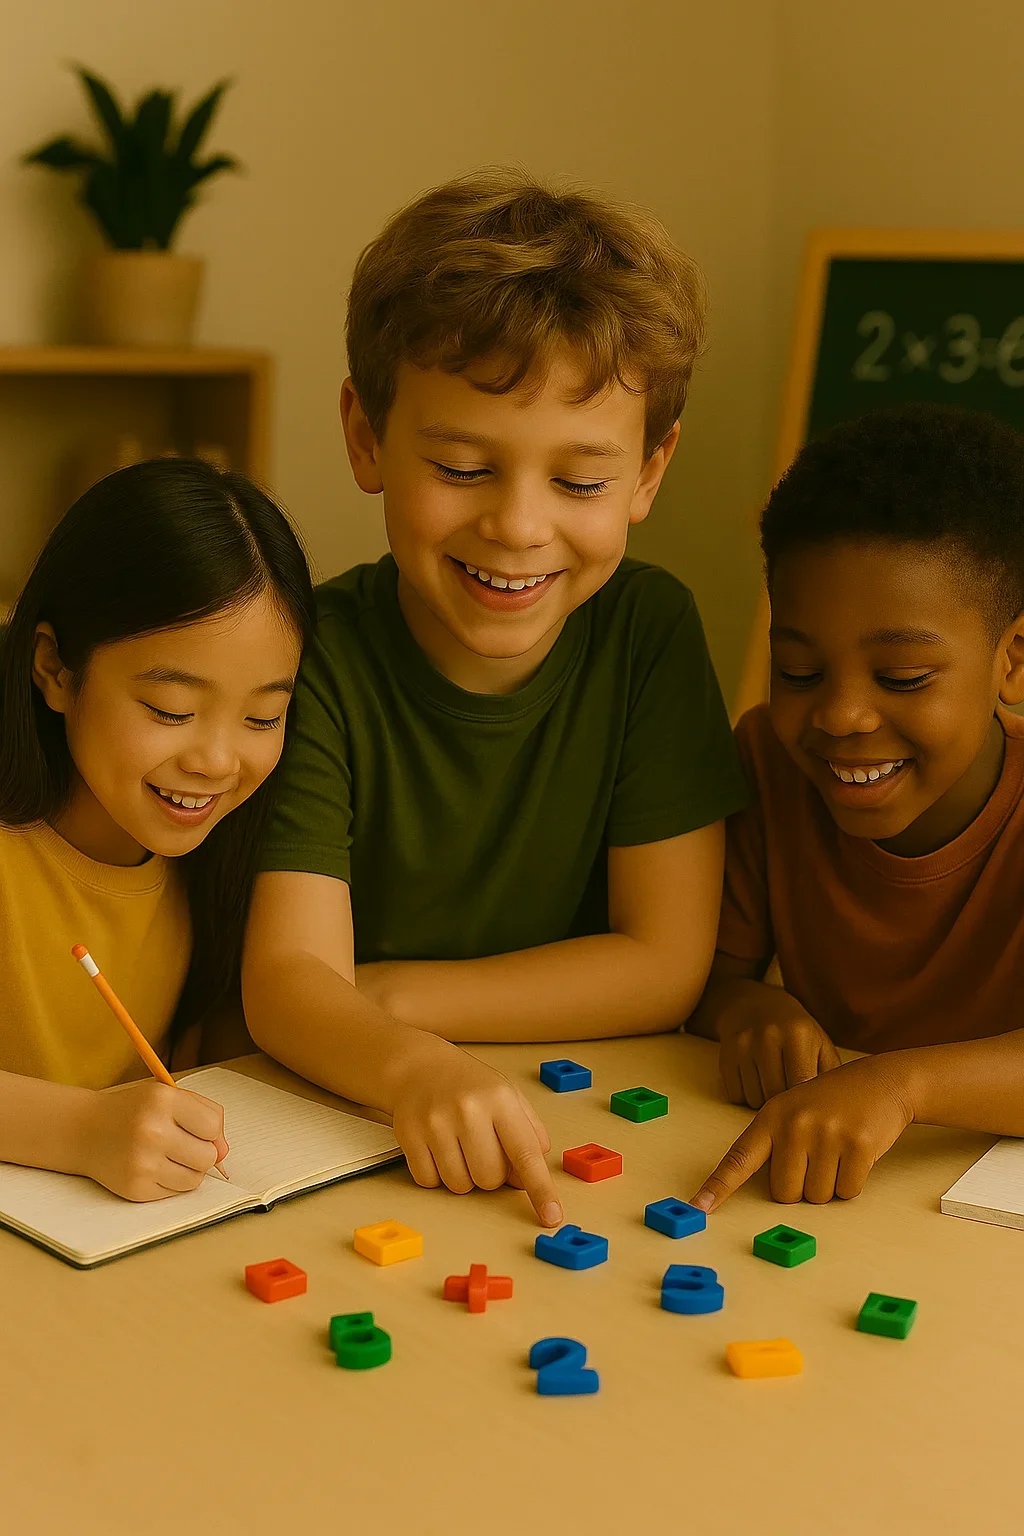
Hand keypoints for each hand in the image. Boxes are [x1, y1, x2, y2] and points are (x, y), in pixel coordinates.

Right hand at [77, 1080, 228, 1201]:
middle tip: (182, 1144)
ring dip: (188, 1170)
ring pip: (195, 1179)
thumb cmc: (133, 1111)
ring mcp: (142, 1163)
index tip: (197, 1129)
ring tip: (167, 1155)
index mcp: (162, 1100)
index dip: (211, 1131)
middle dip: (202, 1153)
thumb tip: (224, 1152)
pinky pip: (175, 1192)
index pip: (213, 1126)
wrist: (83, 1130)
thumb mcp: (167, 1096)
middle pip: (208, 1157)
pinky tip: (152, 1166)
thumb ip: (205, 1114)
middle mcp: (151, 1131)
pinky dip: (170, 1182)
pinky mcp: (135, 1188)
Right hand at [391, 1043, 562, 1226]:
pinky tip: (437, 1149)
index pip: (525, 1154)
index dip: (540, 1189)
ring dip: (463, 1177)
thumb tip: (529, 1177)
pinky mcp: (408, 1135)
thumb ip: (529, 1133)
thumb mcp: (508, 1096)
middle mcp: (468, 1109)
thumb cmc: (470, 1086)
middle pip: (490, 1179)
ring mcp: (435, 1123)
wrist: (419, 1066)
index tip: (552, 1216)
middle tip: (482, 1149)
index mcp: (500, 1100)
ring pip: (459, 1186)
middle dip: (490, 1174)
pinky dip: (436, 1175)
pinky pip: (429, 1182)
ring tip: (459, 1147)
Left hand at [691, 1055, 913, 1210]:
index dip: (718, 1187)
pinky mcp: (858, 1145)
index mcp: (771, 1117)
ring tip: (838, 1151)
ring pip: (817, 1197)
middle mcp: (794, 1125)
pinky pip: (847, 1192)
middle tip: (817, 1157)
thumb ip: (776, 1143)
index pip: (739, 1158)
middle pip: (785, 1194)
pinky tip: (856, 1154)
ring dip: (829, 1185)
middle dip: (802, 1187)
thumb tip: (777, 1194)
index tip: (698, 1207)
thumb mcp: (794, 1109)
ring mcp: (826, 1134)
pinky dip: (852, 1183)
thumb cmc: (831, 1102)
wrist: (880, 1081)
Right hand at [719, 1004, 841, 1108]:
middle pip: (776, 1095)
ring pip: (754, 1098)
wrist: (754, 1004)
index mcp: (798, 1034)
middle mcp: (768, 1037)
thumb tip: (832, 1108)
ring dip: (764, 1101)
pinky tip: (755, 1081)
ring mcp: (743, 1045)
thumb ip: (831, 1075)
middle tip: (791, 1096)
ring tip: (773, 1085)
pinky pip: (735, 1095)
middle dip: (785, 1102)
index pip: (801, 1083)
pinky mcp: (725, 1055)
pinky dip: (746, 1096)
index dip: (805, 1100)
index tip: (810, 1104)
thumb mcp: (821, 1044)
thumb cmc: (797, 1032)